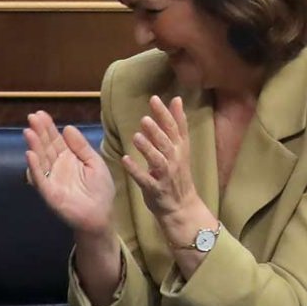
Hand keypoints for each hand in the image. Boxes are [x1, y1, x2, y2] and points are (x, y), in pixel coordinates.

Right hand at [24, 110, 114, 236]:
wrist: (101, 215)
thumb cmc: (100, 190)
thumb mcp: (94, 162)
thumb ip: (81, 146)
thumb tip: (67, 127)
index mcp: (68, 158)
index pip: (55, 139)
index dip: (48, 127)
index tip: (40, 113)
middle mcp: (57, 166)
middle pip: (46, 146)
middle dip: (39, 132)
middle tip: (32, 117)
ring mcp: (52, 179)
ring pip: (41, 160)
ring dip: (34, 146)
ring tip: (29, 132)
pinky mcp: (50, 193)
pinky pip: (40, 179)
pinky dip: (34, 167)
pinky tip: (29, 154)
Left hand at [121, 95, 200, 217]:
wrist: (181, 207)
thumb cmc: (177, 173)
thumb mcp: (180, 147)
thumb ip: (175, 125)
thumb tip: (176, 99)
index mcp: (180, 148)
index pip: (175, 128)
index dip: (166, 113)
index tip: (154, 99)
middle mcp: (175, 160)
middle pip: (167, 143)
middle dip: (157, 131)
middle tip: (144, 119)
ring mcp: (166, 175)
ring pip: (158, 160)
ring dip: (148, 149)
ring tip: (136, 137)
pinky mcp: (156, 189)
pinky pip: (145, 179)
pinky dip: (135, 170)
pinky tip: (125, 159)